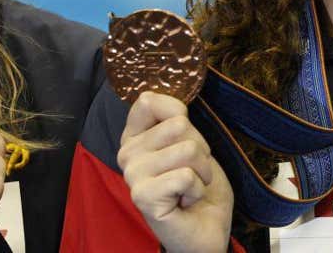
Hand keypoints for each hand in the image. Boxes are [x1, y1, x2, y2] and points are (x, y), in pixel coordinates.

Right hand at [117, 92, 232, 252]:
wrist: (206, 231)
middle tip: (191, 172)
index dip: (178, 112)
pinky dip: (196, 189)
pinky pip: (186, 175)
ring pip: (187, 149)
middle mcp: (127, 154)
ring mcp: (132, 175)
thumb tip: (176, 104)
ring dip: (202, 171)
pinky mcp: (143, 196)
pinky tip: (185, 201)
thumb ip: (176, 123)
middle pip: (178, 125)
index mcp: (135, 137)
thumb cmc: (198, 188)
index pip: (148, 101)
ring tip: (190, 187)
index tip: (184, 136)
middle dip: (199, 149)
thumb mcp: (191, 144)